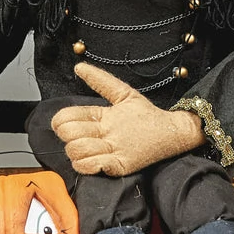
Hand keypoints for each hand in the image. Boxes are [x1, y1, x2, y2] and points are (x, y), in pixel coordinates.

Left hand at [51, 63, 204, 175]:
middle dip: (66, 137)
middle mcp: (109, 130)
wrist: (174, 133)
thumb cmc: (147, 116)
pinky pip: (94, 166)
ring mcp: (116, 149)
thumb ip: (100, 80)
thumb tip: (78, 67)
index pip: (69, 115)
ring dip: (75, 153)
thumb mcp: (124, 93)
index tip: (62, 125)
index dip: (59, 122)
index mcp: (105, 113)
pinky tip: (89, 161)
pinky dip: (85, 165)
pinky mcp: (122, 165)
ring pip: (78, 151)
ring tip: (82, 151)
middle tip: (74, 139)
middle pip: (70, 134)